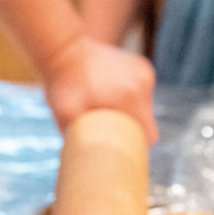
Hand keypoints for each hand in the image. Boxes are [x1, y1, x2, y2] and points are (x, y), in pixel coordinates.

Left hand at [41, 32, 157, 144]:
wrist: (64, 50)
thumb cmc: (64, 85)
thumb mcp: (66, 115)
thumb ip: (80, 140)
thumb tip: (85, 164)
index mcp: (131, 98)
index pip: (149, 135)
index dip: (137, 145)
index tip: (121, 146)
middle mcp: (142, 84)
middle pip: (147, 122)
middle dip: (131, 128)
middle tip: (108, 128)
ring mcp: (144, 72)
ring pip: (145, 107)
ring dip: (130, 111)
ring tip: (106, 106)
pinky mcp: (142, 66)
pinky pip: (142, 92)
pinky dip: (130, 96)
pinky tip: (111, 92)